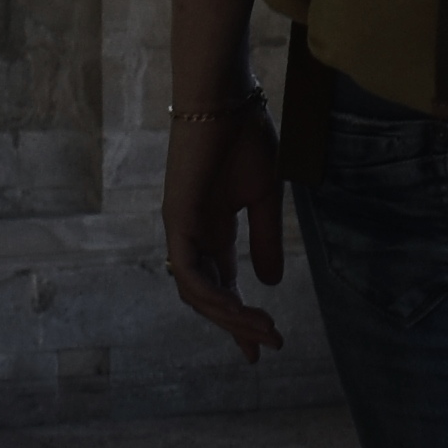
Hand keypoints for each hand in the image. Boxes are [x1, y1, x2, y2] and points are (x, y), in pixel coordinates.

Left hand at [160, 96, 287, 359]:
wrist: (226, 100)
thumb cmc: (245, 138)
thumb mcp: (264, 197)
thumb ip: (264, 240)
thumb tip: (270, 283)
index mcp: (214, 231)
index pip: (224, 286)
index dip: (241, 318)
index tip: (262, 347)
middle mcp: (193, 237)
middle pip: (210, 296)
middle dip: (238, 325)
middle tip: (268, 346)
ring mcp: (182, 230)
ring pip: (198, 293)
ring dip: (229, 316)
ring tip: (263, 329)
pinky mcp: (177, 220)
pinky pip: (190, 273)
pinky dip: (212, 295)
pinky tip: (238, 309)